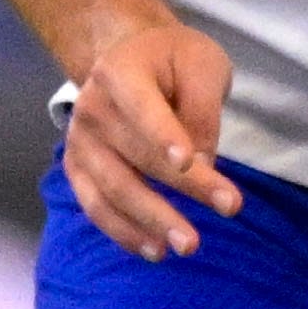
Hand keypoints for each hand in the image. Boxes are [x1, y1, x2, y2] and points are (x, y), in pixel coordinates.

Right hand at [61, 18, 245, 258]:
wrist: (127, 58)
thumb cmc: (172, 60)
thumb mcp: (201, 62)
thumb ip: (202, 107)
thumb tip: (202, 163)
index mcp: (119, 72)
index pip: (142, 107)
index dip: (163, 134)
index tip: (190, 160)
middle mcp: (90, 108)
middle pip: (137, 154)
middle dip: (184, 186)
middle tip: (229, 207)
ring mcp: (80, 142)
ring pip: (113, 189)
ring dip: (151, 221)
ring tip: (187, 245)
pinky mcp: (78, 170)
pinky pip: (97, 207)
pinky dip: (123, 232)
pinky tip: (155, 250)